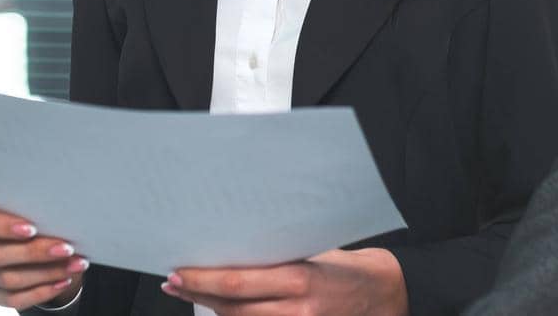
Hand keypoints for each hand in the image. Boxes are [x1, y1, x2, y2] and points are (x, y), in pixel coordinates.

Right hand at [0, 203, 86, 309]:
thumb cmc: (33, 214)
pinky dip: (43, 291)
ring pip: (8, 279)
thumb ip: (34, 208)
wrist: (36, 238)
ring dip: (46, 272)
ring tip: (74, 264)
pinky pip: (14, 299)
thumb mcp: (32, 206)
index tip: (32, 228)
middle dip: (34, 253)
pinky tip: (64, 281)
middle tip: (66, 248)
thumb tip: (58, 216)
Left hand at [163, 247, 406, 315]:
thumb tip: (229, 248)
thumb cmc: (345, 268)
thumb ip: (275, 257)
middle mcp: (297, 310)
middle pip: (232, 308)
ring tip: (190, 291)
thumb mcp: (311, 252)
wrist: (384, 295)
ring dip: (212, 308)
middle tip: (173, 282)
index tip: (178, 272)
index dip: (202, 280)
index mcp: (300, 278)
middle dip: (198, 293)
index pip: (237, 282)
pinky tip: (221, 309)